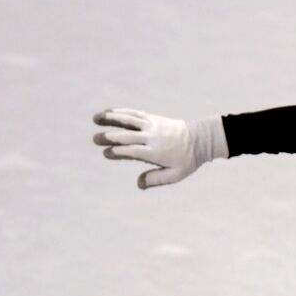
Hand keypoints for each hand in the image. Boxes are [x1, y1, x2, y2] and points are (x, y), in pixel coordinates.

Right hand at [92, 108, 228, 188]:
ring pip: (129, 120)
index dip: (119, 152)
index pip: (134, 152)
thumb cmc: (187, 161)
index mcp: (156, 152)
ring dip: (111, 118)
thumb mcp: (176, 175)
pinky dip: (121, 112)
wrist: (200, 139)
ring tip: (95, 118)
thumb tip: (138, 184)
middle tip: (95, 139)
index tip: (107, 153)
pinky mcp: (153, 118)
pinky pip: (134, 113)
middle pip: (128, 136)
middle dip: (110, 137)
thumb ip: (157, 179)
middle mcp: (153, 137)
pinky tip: (109, 112)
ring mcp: (152, 125)